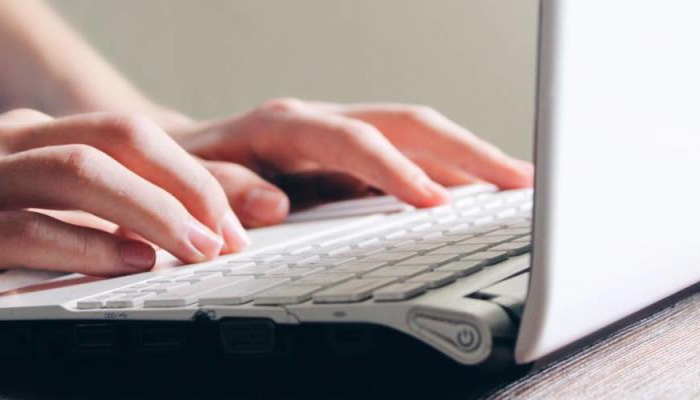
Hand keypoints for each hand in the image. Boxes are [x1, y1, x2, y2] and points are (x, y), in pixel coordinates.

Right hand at [0, 109, 246, 333]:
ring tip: (201, 249)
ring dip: (152, 212)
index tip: (248, 208)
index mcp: (23, 137)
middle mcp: (0, 146)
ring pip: (78, 173)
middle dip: (191, 183)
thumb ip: (59, 206)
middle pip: (117, 139)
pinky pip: (22, 228)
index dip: (197, 168)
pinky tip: (127, 267)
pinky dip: (84, 246)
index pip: (129, 133)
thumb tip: (144, 236)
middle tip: (236, 231)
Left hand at [175, 98, 533, 226]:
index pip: (353, 141)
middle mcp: (320, 121)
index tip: (433, 204)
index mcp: (284, 126)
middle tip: (517, 181)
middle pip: (405, 124)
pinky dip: (446, 174)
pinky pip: (407, 157)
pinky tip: (476, 191)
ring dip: (468, 158)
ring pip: (416, 136)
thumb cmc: (188, 167)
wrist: (181, 153)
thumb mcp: (192, 179)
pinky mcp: (348, 156)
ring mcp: (339, 136)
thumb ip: (227, 190)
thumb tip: (275, 206)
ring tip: (518, 184)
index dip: (395, 170)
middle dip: (465, 151)